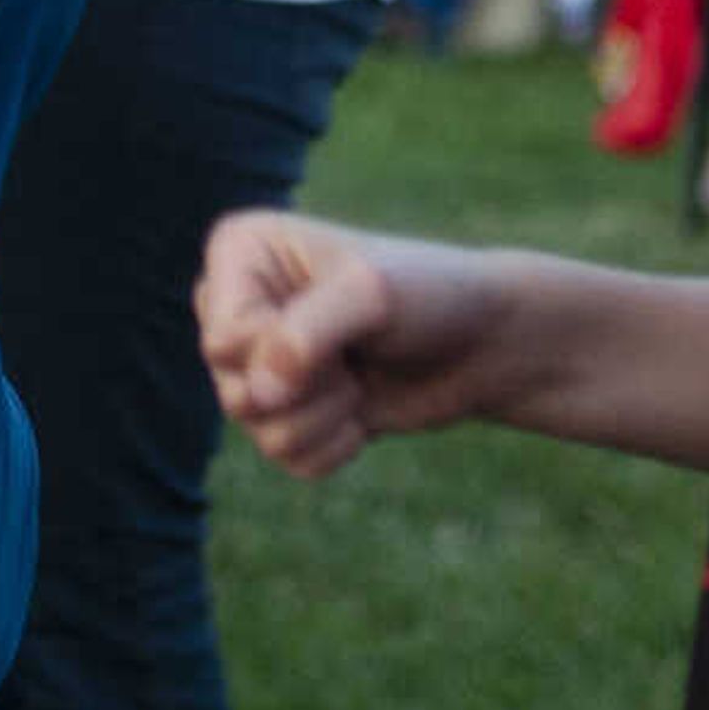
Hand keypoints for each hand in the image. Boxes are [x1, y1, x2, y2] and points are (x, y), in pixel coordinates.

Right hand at [196, 210, 518, 478]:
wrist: (485, 342)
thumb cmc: (430, 295)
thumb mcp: (370, 295)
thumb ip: (303, 337)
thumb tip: (257, 398)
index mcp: (240, 251)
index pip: (223, 338)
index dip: (281, 353)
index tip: (339, 325)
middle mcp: (238, 304)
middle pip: (233, 390)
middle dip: (307, 389)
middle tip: (353, 356)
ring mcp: (260, 361)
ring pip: (258, 430)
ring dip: (324, 419)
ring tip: (358, 381)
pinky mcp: (290, 410)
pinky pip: (287, 458)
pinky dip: (333, 446)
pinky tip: (361, 411)